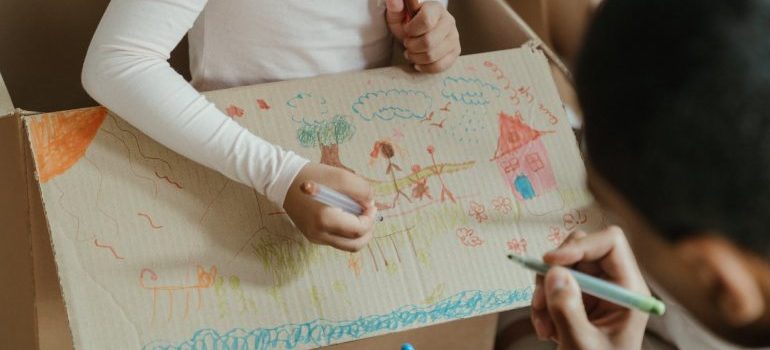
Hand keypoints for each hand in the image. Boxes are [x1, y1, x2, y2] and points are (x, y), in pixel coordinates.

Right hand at [283, 163, 375, 251]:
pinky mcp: (313, 237)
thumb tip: (370, 204)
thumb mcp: (341, 176)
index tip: (370, 205)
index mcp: (325, 219)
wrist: (285, 181)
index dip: (370, 219)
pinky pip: (336, 240)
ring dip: (358, 233)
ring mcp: (315, 237)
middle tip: (369, 214)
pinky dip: (346, 232)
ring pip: (346, 245)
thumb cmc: (313, 176)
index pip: (358, 230)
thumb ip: (362, 190)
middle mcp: (319, 234)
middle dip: (368, 231)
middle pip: (355, 245)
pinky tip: (345, 216)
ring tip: (358, 215)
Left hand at [386, 0, 460, 72]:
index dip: (412, 30)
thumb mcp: (397, 16)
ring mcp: (454, 37)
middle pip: (429, 42)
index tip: (407, 30)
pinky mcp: (455, 52)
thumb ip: (394, 7)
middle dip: (412, 46)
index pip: (426, 21)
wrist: (417, 35)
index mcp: (435, 8)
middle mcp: (449, 21)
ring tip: (412, 52)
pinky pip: (440, 66)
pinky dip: (425, 67)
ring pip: (432, 56)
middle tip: (407, 43)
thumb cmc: (407, 24)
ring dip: (416, 57)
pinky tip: (418, 62)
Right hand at [531, 226, 648, 349]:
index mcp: (629, 290)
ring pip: (561, 266)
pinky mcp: (577, 298)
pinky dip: (542, 304)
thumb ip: (568, 309)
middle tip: (541, 301)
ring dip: (544, 292)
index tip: (551, 262)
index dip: (580, 245)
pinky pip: (551, 284)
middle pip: (580, 249)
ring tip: (544, 327)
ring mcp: (594, 290)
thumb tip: (553, 272)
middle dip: (554, 272)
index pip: (610, 243)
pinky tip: (547, 330)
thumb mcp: (581, 345)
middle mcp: (613, 284)